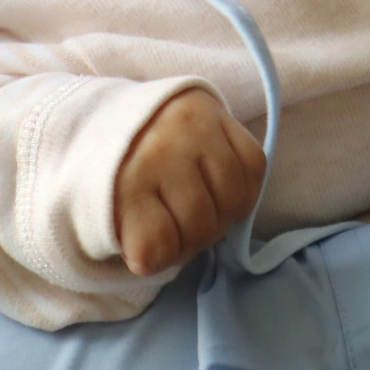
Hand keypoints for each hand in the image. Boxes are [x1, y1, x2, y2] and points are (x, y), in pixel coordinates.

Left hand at [113, 87, 265, 277]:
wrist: (132, 112)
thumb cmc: (123, 174)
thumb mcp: (115, 212)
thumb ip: (140, 242)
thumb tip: (168, 257)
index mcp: (126, 182)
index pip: (153, 247)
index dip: (160, 256)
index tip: (152, 240)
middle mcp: (161, 152)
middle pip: (201, 226)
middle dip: (196, 239)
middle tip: (181, 225)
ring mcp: (195, 130)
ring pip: (233, 199)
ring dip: (224, 214)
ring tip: (204, 204)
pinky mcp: (221, 114)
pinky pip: (254, 165)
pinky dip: (245, 187)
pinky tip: (223, 186)